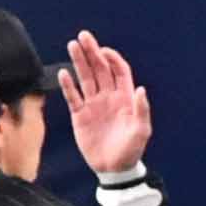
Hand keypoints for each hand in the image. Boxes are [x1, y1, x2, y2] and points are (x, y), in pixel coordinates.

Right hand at [61, 32, 152, 175]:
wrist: (114, 169)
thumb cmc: (131, 150)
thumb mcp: (141, 131)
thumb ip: (142, 110)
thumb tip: (140, 89)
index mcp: (124, 99)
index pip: (118, 71)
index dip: (112, 59)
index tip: (103, 50)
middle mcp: (108, 97)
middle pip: (99, 69)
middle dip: (92, 52)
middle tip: (83, 37)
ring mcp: (93, 105)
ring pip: (85, 78)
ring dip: (79, 62)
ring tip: (72, 45)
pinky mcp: (80, 115)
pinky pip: (73, 96)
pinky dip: (68, 85)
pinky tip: (64, 73)